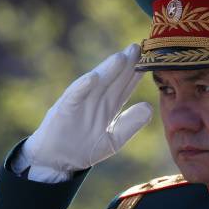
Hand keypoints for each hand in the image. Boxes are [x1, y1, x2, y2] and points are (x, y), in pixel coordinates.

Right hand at [22, 44, 151, 173]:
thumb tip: (149, 107)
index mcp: (109, 106)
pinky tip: (93, 78)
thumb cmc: (85, 149)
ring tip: (120, 57)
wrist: (57, 161)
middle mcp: (96, 100)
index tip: (150, 60)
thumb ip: (130, 124)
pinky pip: (75, 96)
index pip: (125, 86)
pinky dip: (83, 86)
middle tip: (138, 47)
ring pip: (97, 83)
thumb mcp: (114, 140)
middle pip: (113, 79)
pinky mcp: (65, 109)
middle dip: (125, 64)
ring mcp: (80, 102)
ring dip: (107, 70)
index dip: (136, 74)